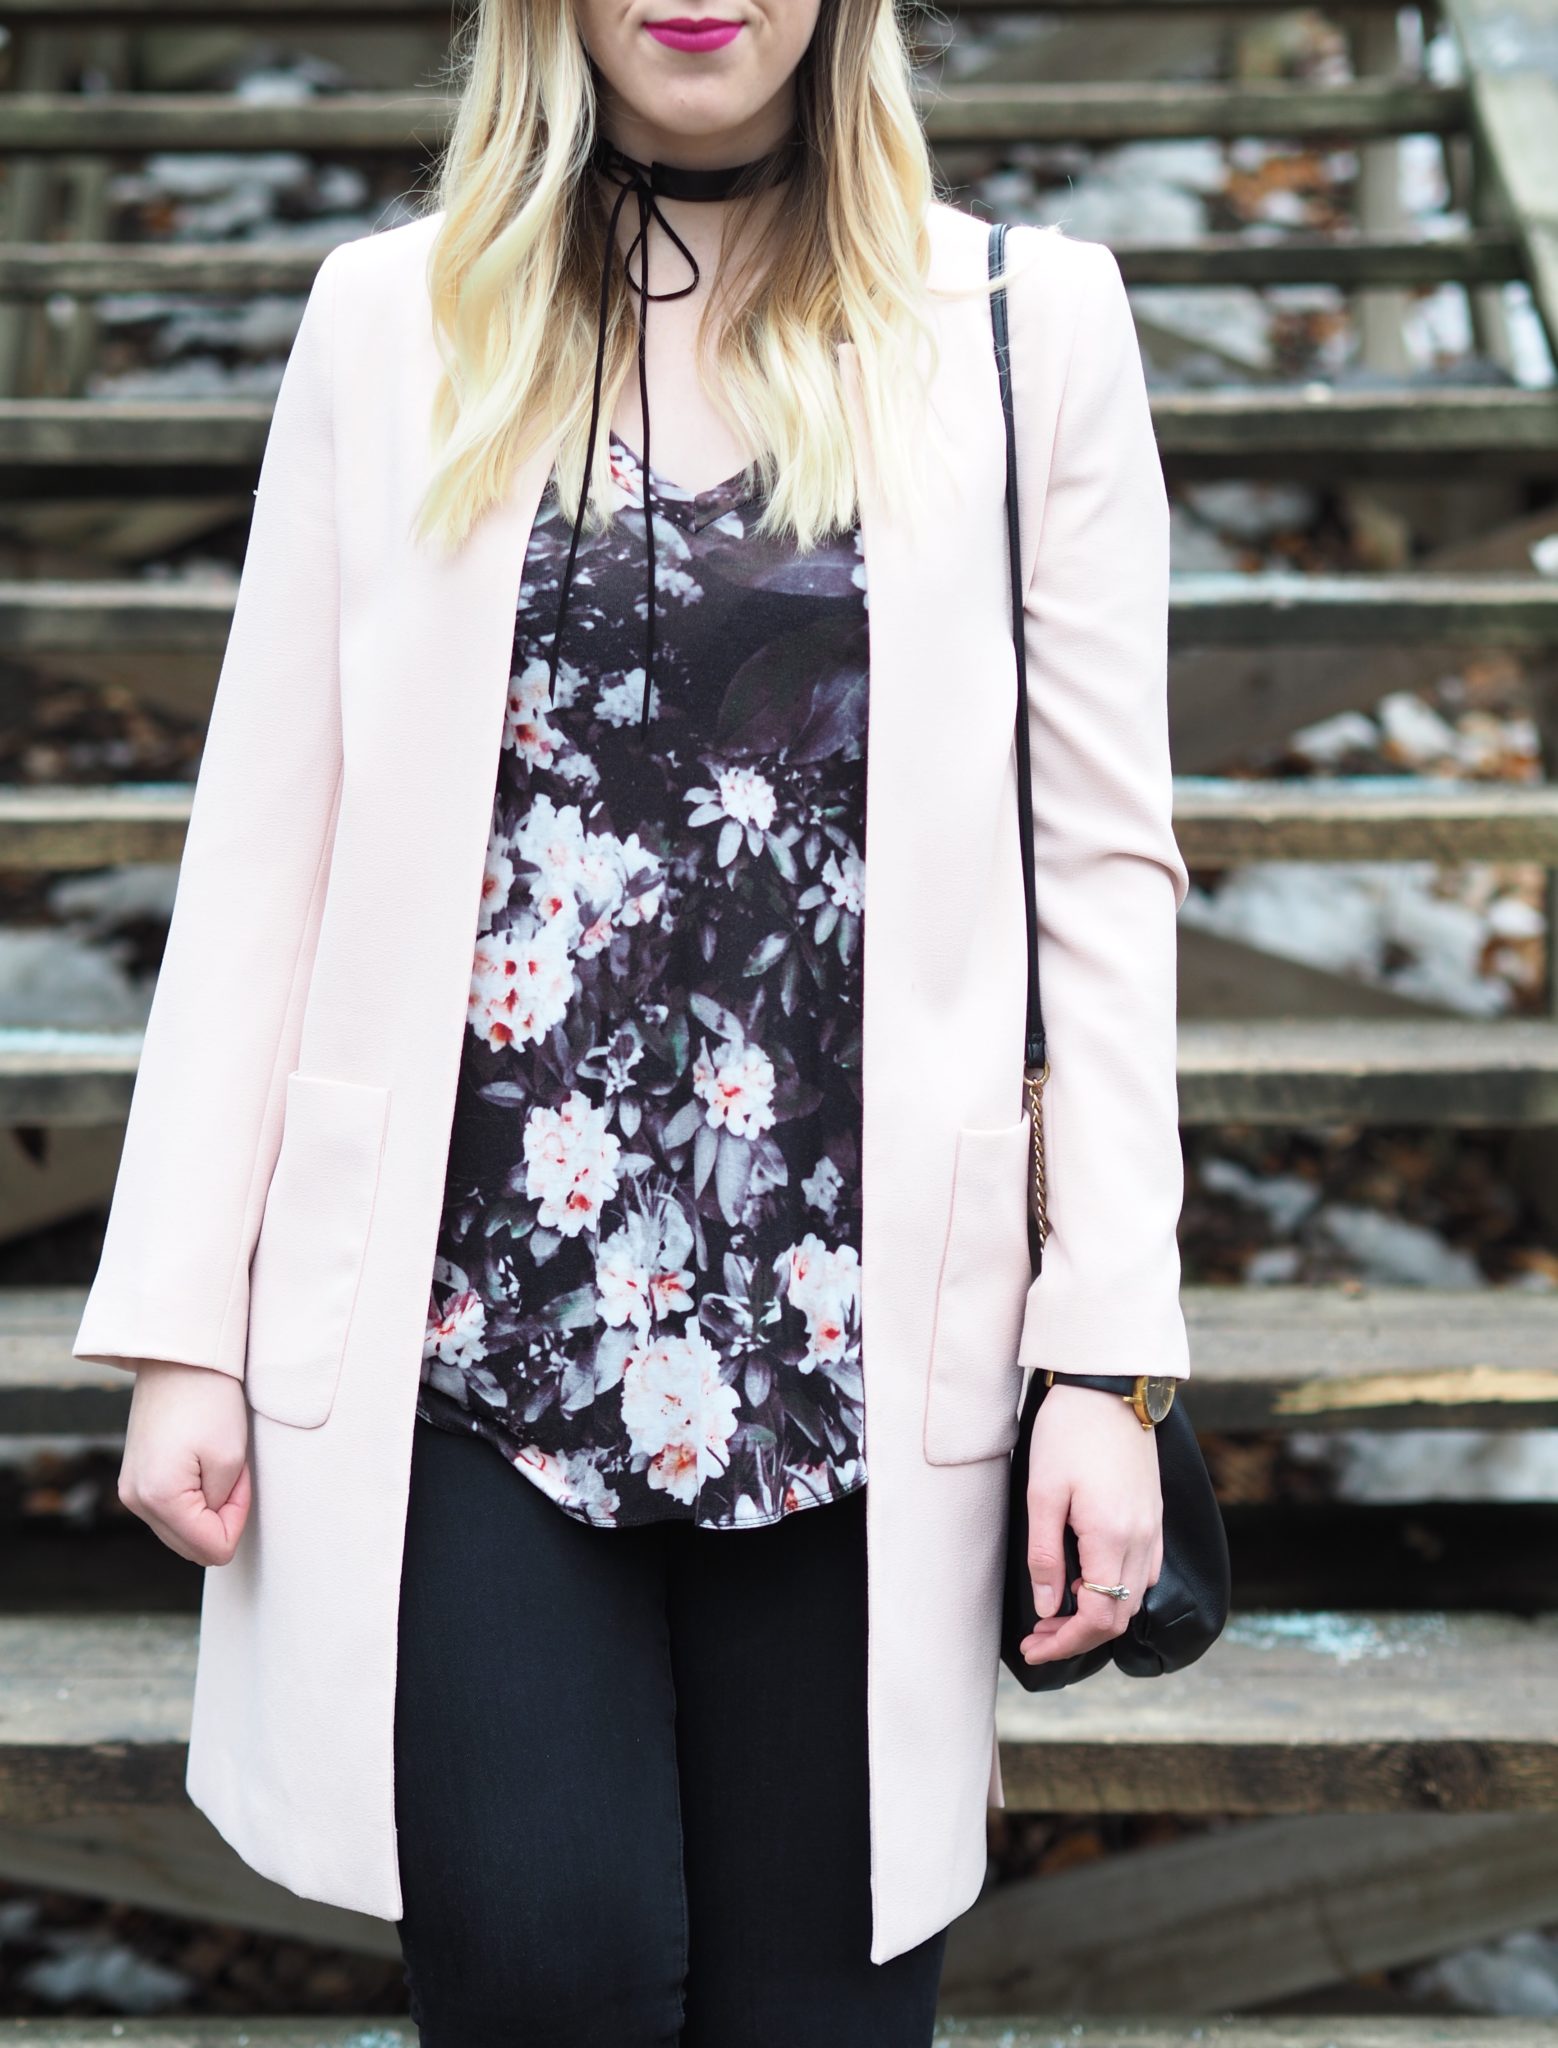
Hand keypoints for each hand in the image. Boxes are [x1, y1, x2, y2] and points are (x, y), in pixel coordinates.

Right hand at [117, 1360, 252, 1565]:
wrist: (178, 1359)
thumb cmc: (209, 1401)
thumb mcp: (230, 1460)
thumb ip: (221, 1509)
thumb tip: (212, 1536)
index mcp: (160, 1499)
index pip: (212, 1548)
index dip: (237, 1519)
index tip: (241, 1479)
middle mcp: (137, 1502)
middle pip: (192, 1547)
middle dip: (222, 1518)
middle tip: (233, 1474)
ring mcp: (131, 1492)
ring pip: (181, 1531)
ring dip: (208, 1509)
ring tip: (217, 1466)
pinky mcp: (135, 1480)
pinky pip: (170, 1511)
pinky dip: (193, 1499)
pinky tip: (201, 1467)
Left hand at [1018, 1382, 1161, 1666]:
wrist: (1109, 1387)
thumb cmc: (1068, 1432)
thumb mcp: (1043, 1494)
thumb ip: (1046, 1556)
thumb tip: (1049, 1608)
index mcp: (1113, 1537)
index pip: (1100, 1616)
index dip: (1066, 1642)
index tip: (1034, 1647)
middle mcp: (1142, 1539)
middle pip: (1120, 1614)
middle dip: (1079, 1635)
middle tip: (1038, 1636)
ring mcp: (1152, 1527)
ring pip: (1134, 1595)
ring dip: (1098, 1614)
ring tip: (1056, 1612)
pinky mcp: (1153, 1514)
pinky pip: (1144, 1571)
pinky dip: (1118, 1589)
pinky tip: (1088, 1580)